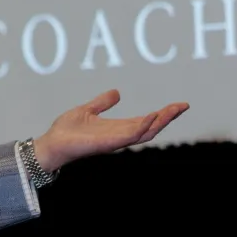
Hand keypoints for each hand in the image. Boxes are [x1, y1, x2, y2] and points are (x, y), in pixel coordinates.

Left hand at [33, 90, 188, 172]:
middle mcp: (120, 136)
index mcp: (117, 128)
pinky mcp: (108, 143)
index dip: (162, 114)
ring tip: (174, 109)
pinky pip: (130, 135)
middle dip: (168, 118)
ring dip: (161, 121)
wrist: (52, 143)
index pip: (146, 121)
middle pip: (151, 128)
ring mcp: (116, 141)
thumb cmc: (66, 131)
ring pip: (146, 132)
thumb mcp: (88, 110)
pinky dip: (143, 125)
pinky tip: (152, 114)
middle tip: (184, 106)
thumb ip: (102, 103)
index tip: (178, 105)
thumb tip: (117, 93)